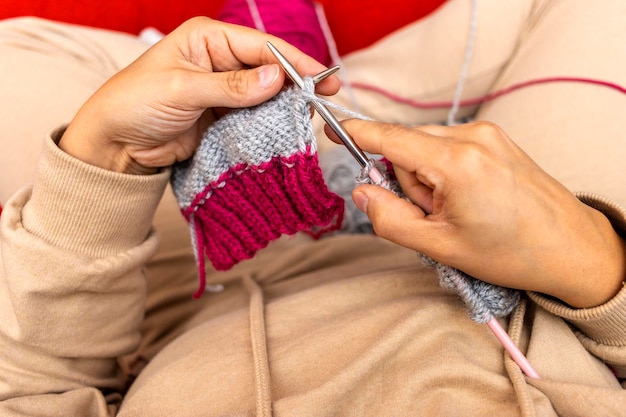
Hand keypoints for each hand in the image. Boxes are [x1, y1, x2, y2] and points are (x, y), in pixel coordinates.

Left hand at [60, 17, 338, 173]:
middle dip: (295, 84)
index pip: (260, 46)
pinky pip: (256, 117)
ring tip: (311, 117)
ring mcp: (224, 90)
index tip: (320, 78)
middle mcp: (220, 60)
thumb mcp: (182, 89)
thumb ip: (231, 86)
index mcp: (207, 39)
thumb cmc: (135, 102)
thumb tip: (277, 78)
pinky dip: (271, 124)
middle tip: (325, 98)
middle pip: (269, 69)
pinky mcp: (224, 117)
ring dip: (286, 106)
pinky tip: (288, 129)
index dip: (292, 61)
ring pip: (267, 95)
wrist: (116, 144)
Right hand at [335, 120, 625, 307]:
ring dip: (428, 179)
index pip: (391, 138)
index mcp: (456, 163)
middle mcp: (472, 137)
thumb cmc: (511, 253)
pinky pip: (448, 148)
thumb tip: (362, 192)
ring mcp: (487, 134)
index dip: (357, 132)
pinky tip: (468, 199)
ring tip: (458, 211)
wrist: (571, 248)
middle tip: (434, 216)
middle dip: (407, 182)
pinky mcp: (495, 138)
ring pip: (427, 149)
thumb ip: (390, 219)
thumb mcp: (440, 247)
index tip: (331, 128)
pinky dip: (444, 172)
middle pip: (407, 148)